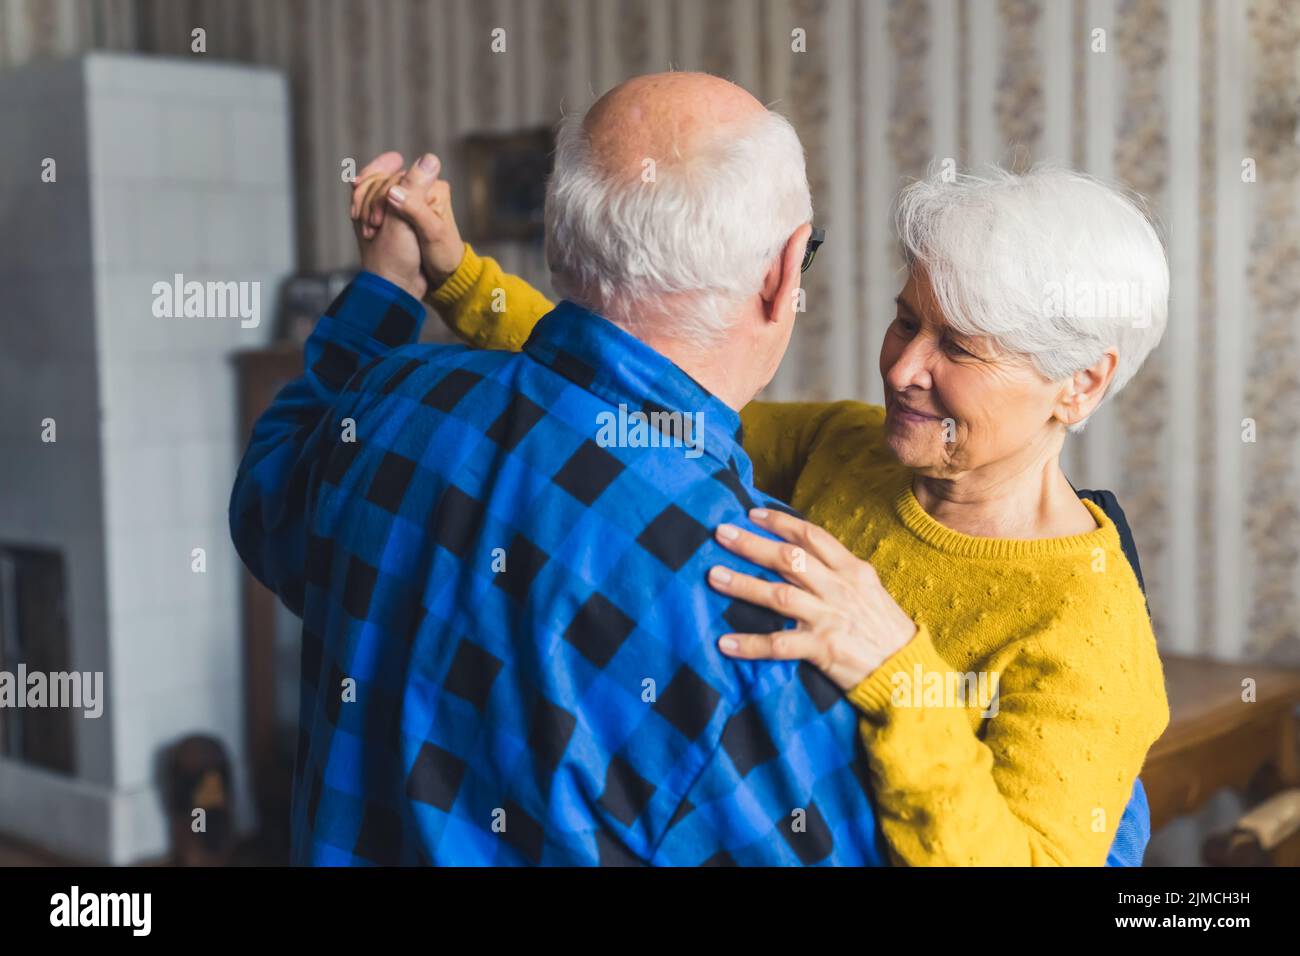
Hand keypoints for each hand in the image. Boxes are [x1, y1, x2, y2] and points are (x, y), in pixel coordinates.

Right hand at [351, 151, 465, 290]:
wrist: (441, 273)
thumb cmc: (441, 256)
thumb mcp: (432, 232)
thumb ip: (415, 207)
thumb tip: (394, 188)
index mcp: (434, 188)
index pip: (396, 179)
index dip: (381, 197)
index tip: (376, 222)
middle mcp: (422, 187)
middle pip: (383, 181)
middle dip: (371, 203)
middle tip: (371, 227)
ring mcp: (409, 196)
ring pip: (376, 188)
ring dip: (364, 204)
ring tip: (366, 228)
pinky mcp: (399, 206)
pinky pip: (375, 196)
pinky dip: (364, 203)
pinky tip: (358, 215)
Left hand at [707, 508, 917, 689]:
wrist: (908, 672)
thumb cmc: (885, 631)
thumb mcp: (868, 592)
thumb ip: (837, 574)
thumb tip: (804, 557)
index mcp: (852, 571)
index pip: (811, 536)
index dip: (780, 523)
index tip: (753, 514)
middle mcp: (839, 589)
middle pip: (789, 559)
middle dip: (752, 544)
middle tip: (721, 533)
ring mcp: (830, 618)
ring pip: (779, 595)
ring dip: (743, 584)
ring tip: (714, 576)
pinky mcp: (823, 649)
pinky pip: (779, 644)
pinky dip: (750, 644)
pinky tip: (725, 643)